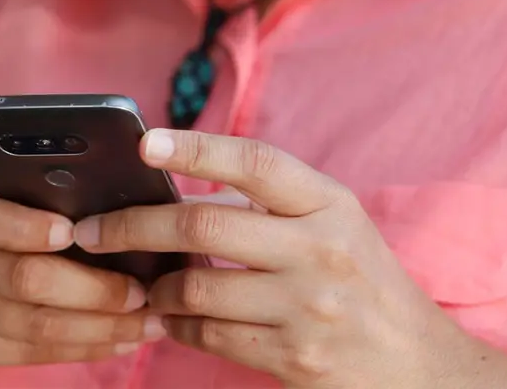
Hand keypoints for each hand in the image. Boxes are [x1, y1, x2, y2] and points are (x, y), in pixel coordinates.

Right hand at [0, 166, 165, 376]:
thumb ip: (25, 189)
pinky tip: (118, 339)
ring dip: (100, 326)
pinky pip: (30, 352)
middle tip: (142, 289)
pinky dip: (82, 347)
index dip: (23, 226)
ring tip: (147, 319)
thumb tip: (110, 198)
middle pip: (21, 279)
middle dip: (92, 288)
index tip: (73, 231)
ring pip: (34, 325)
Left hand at [72, 130, 461, 386]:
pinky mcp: (294, 356)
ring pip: (197, 288)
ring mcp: (308, 306)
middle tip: (91, 231)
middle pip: (204, 227)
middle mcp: (321, 249)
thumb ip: (270, 204)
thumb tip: (177, 194)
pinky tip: (172, 318)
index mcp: (329, 204)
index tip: (145, 144)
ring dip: (157, 288)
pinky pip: (209, 336)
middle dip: (132, 227)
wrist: (416, 364)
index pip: (256, 163)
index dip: (198, 148)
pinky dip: (178, 325)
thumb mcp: (335, 225)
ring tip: (146, 284)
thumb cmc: (362, 280)